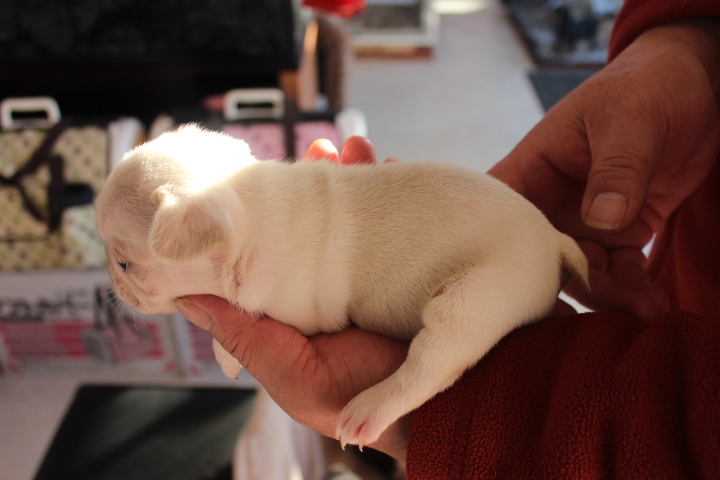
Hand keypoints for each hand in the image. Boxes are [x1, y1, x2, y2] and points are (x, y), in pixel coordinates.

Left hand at [178, 136, 411, 460]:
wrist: (424, 413)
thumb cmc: (353, 400)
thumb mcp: (289, 372)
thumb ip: (243, 335)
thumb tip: (184, 297)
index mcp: (302, 300)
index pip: (285, 242)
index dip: (279, 206)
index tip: (274, 170)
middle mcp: (337, 280)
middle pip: (328, 218)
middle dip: (325, 177)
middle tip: (322, 145)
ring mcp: (376, 271)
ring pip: (365, 212)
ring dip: (361, 175)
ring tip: (358, 146)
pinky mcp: (410, 268)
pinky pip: (404, 222)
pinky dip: (399, 193)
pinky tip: (393, 165)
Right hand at [490, 20, 719, 319]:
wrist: (695, 87)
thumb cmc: (645, 87)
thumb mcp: (630, 120)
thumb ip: (617, 168)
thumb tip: (602, 221)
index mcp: (533, 167)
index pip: (496, 211)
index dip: (491, 249)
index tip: (506, 286)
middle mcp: (551, 200)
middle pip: (535, 257)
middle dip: (558, 289)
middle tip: (585, 317)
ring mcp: (585, 220)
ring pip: (579, 273)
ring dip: (606, 296)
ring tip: (641, 310)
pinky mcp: (620, 232)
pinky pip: (618, 271)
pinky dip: (634, 290)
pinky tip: (652, 303)